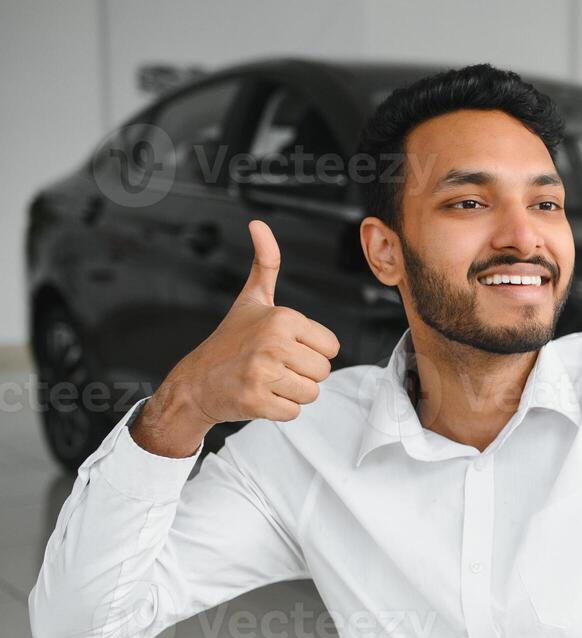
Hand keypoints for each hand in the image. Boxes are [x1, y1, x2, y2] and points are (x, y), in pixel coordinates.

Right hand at [162, 220, 341, 428]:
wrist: (194, 382)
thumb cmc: (229, 341)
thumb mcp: (251, 300)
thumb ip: (266, 263)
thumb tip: (259, 224)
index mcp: (283, 318)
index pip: (331, 347)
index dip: (311, 351)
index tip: (283, 347)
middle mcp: (274, 343)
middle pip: (323, 371)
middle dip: (302, 373)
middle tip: (273, 366)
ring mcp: (264, 373)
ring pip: (312, 393)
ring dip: (292, 392)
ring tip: (266, 380)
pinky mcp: (257, 401)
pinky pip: (294, 413)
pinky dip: (279, 409)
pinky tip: (258, 395)